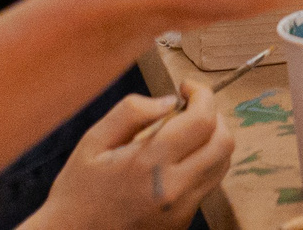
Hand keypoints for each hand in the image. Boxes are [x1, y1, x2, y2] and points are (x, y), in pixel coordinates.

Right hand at [29, 84, 233, 229]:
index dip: (202, 95)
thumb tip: (169, 100)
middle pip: (224, 143)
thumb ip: (131, 113)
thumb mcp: (93, 142)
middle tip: (191, 108)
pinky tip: (177, 159)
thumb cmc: (78, 191)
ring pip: (221, 165)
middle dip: (214, 116)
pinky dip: (202, 164)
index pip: (203, 120)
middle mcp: (174, 189)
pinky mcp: (183, 222)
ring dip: (212, 140)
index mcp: (150, 165)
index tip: (186, 88)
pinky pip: (207, 185)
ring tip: (185, 132)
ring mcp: (182, 210)